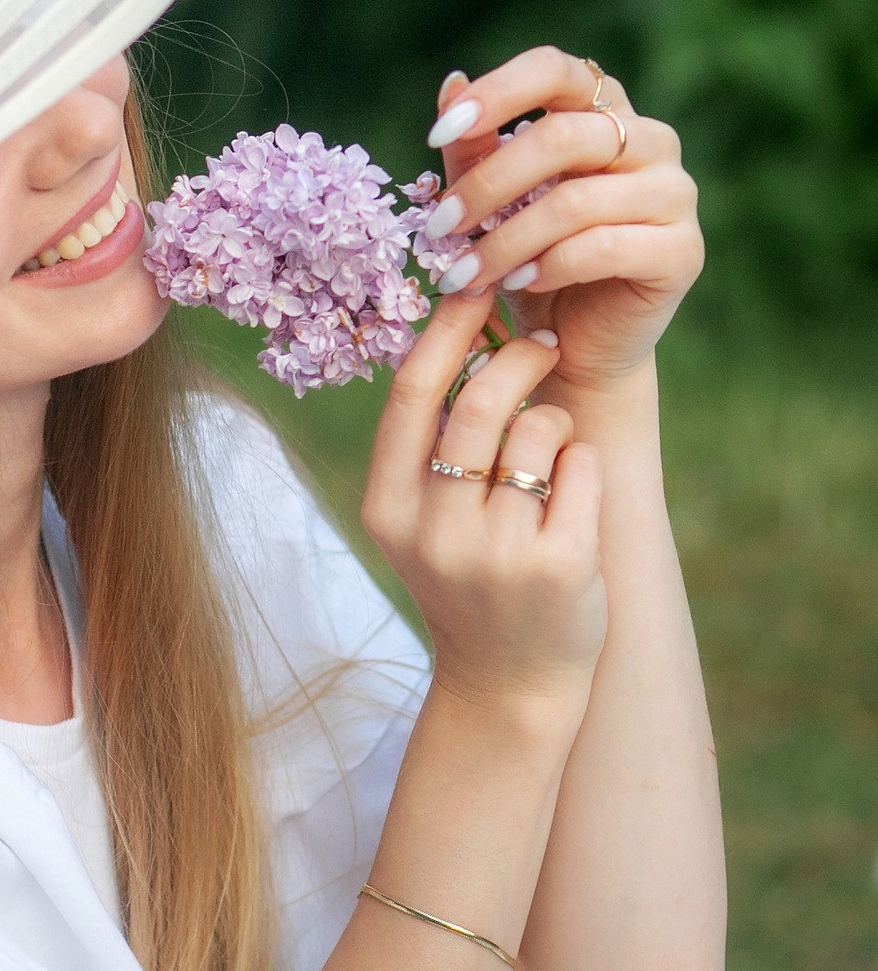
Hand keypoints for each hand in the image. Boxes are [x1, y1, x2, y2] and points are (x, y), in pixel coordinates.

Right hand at [363, 293, 606, 711]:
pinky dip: (584, 467)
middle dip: (519, 357)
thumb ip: (428, 443)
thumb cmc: (468, 579)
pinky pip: (582, 470)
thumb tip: (457, 325)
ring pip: (538, 431)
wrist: (507, 683)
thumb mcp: (421, 519)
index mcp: (386, 508)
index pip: (412, 394)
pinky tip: (573, 498)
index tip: (477, 287)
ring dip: (554, 422)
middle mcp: (431, 530)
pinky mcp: (556, 568)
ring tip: (551, 450)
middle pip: (480, 402)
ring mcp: (493, 553)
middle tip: (545, 343)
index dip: (446, 329)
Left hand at [425, 48, 704, 390]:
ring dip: (505, 242)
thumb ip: (473, 149)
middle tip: (439, 227)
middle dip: (486, 186)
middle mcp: (649, 140)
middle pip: (560, 137)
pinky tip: (518, 284)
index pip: (555, 70)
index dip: (496, 94)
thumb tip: (452, 83)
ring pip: (576, 201)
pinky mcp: (681, 250)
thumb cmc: (526, 262)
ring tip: (464, 275)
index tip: (437, 133)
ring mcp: (674, 193)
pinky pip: (605, 247)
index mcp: (603, 112)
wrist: (570, 346)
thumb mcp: (490, 205)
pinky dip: (549, 267)